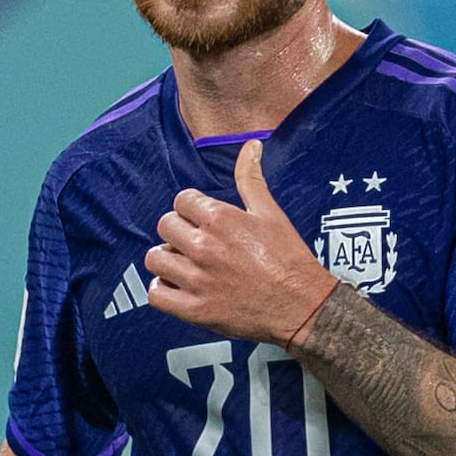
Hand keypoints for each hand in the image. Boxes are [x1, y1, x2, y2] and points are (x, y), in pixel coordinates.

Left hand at [144, 139, 336, 344]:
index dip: (191, 208)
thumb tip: (251, 145)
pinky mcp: (194, 310)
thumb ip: (251, 178)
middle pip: (165, 225)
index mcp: (220, 218)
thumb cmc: (288, 258)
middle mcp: (203, 246)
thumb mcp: (270, 212)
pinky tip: (179, 286)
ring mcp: (197, 279)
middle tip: (196, 241)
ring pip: (155, 259)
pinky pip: (156, 294)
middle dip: (179, 231)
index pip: (181, 200)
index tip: (203, 219)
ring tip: (185, 263)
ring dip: (167, 259)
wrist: (301, 305)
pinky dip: (163, 289)